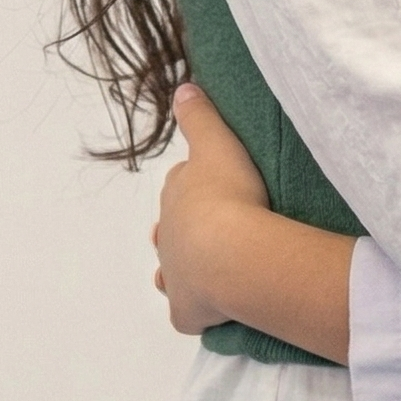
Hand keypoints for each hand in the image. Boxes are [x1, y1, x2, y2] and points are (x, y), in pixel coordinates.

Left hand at [152, 84, 269, 334]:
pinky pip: (187, 313)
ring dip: (184, 266)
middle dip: (187, 226)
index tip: (216, 184)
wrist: (231, 253)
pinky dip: (196, 311)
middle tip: (214, 227)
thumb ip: (200, 117)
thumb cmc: (229, 195)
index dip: (197, 184)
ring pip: (171, 269)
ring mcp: (175, 274)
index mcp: (177, 194)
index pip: (181, 184)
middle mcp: (169, 234)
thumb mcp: (217, 143)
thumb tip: (182, 88)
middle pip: (172, 227)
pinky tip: (208, 311)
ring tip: (203, 268)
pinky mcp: (187, 309)